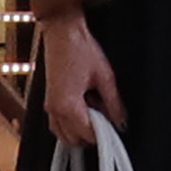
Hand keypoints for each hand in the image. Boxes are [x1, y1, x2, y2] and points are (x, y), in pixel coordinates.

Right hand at [38, 14, 118, 147]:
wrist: (62, 31)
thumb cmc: (79, 48)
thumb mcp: (105, 76)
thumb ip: (114, 103)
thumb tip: (121, 120)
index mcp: (68, 105)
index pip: (88, 135)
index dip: (105, 135)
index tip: (115, 128)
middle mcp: (55, 109)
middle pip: (75, 139)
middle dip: (92, 133)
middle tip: (107, 118)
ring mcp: (49, 105)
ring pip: (64, 135)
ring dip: (81, 129)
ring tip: (95, 110)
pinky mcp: (49, 100)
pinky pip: (58, 123)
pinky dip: (71, 123)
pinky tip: (84, 107)